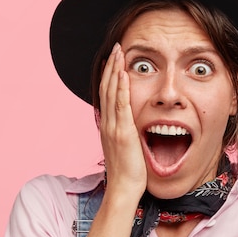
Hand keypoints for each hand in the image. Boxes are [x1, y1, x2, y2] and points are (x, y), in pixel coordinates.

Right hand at [99, 43, 146, 198]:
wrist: (124, 188)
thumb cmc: (129, 172)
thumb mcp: (126, 147)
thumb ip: (126, 133)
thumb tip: (131, 126)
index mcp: (108, 126)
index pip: (107, 95)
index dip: (109, 76)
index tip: (113, 60)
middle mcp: (108, 123)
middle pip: (106, 88)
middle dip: (111, 66)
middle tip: (116, 48)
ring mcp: (114, 127)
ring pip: (112, 92)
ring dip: (115, 71)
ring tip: (119, 52)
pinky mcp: (123, 132)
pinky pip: (121, 105)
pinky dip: (122, 88)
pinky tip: (124, 74)